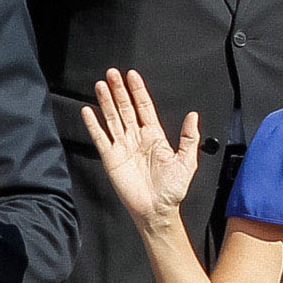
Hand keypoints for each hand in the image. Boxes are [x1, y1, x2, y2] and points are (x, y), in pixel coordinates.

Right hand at [81, 68, 203, 226]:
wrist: (157, 209)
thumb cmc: (172, 189)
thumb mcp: (187, 161)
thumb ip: (189, 137)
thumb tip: (194, 115)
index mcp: (155, 136)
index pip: (144, 107)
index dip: (138, 91)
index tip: (132, 75)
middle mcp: (137, 138)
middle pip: (125, 108)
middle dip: (119, 90)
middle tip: (112, 73)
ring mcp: (123, 147)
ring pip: (112, 119)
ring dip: (106, 102)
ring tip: (100, 84)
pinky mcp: (111, 158)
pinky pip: (101, 138)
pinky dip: (94, 125)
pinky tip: (88, 111)